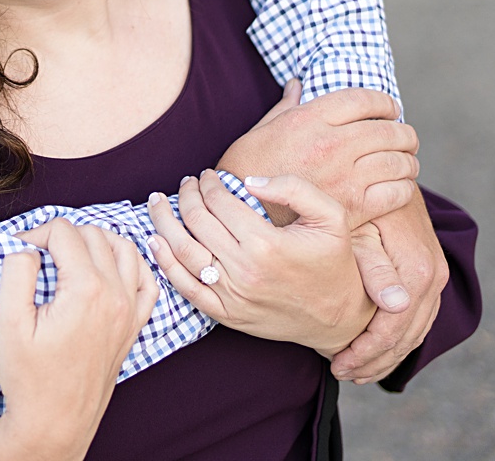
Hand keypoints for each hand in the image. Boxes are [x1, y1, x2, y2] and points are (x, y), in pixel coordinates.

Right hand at [0, 220, 158, 460]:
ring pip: (124, 248)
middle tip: (36, 255)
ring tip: (68, 252)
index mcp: (86, 290)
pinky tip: (108, 267)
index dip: (34, 233)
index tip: (17, 252)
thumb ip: (16, 272)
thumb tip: (28, 248)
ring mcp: (130, 311)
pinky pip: (146, 280)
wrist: (54, 422)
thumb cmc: (29, 377)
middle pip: (92, 234)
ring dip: (96, 240)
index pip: (63, 231)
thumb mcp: (8, 322)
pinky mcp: (134, 325)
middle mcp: (116, 295)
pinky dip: (131, 263)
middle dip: (61, 235)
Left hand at [146, 172, 372, 355]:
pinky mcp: (226, 315)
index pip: (219, 203)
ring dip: (163, 223)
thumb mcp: (331, 217)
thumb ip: (294, 189)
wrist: (340, 318)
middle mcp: (244, 271)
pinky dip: (164, 263)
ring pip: (182, 252)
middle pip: (196, 222)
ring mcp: (232, 296)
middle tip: (185, 183)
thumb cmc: (335, 262)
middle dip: (184, 196)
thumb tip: (250, 180)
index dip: (207, 183)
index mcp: (266, 244)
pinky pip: (185, 287)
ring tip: (158, 203)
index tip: (206, 176)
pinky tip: (155, 241)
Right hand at [217, 83, 419, 227]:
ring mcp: (345, 177)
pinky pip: (397, 193)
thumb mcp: (261, 131)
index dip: (384, 102)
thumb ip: (287, 107)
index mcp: (309, 120)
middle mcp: (331, 144)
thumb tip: (297, 85)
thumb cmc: (246, 169)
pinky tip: (398, 186)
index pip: (364, 99)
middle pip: (389, 130)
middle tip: (405, 138)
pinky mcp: (353, 208)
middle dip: (404, 132)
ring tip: (406, 162)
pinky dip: (404, 188)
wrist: (242, 214)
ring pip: (398, 161)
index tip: (390, 109)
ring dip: (408, 160)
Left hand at [331, 192, 447, 382]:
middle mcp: (433, 273)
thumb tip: (395, 304)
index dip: (368, 350)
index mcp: (418, 266)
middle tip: (342, 373)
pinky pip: (419, 316)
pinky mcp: (428, 272)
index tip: (338, 364)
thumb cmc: (355, 197)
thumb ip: (373, 264)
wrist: (380, 170)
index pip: (396, 326)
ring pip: (416, 329)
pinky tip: (373, 349)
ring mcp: (435, 273)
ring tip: (354, 369)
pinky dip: (398, 337)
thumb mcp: (356, 228)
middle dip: (375, 359)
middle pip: (409, 334)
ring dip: (387, 354)